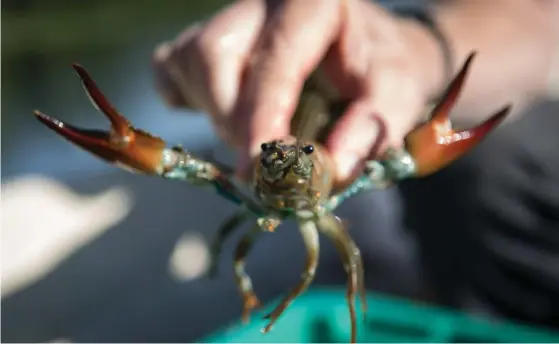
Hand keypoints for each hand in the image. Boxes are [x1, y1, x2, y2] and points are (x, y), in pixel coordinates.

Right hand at [153, 0, 444, 184]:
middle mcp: (263, 2)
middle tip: (266, 159)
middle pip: (212, 55)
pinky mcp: (214, 38)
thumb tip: (324, 175)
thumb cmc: (387, 69)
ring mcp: (234, 18)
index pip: (273, 63)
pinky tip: (225, 113)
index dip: (261, 122)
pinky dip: (189, 100)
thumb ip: (371, 130)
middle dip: (232, 119)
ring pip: (188, 62)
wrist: (377, 50)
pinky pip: (173, 67)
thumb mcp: (399, 95)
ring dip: (215, 114)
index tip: (260, 172)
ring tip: (257, 136)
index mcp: (312, 3)